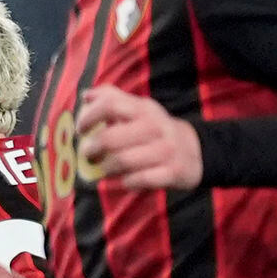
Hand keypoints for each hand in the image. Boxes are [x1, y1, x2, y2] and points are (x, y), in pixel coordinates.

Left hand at [75, 83, 201, 188]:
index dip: (89, 117)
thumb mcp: (139, 109)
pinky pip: (140, 179)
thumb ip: (113, 98)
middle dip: (92, 149)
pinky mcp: (172, 172)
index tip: (81, 130)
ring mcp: (165, 150)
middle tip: (88, 155)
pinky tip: (124, 180)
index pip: (110, 105)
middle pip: (110, 138)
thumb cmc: (155, 130)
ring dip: (105, 168)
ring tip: (102, 169)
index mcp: (143, 109)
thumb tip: (85, 94)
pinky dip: (127, 182)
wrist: (195, 151)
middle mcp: (154, 127)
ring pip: (123, 161)